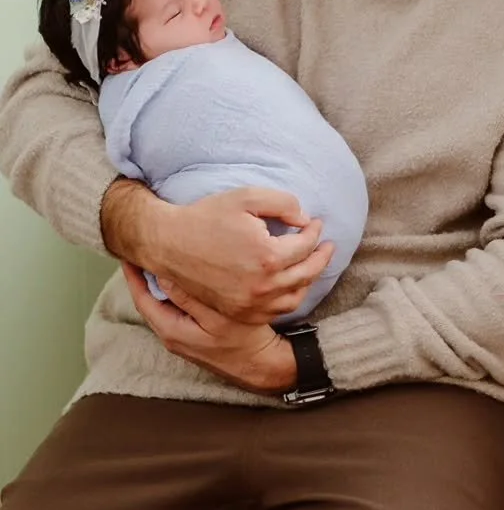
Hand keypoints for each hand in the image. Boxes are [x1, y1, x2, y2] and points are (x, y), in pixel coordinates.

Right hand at [103, 182, 333, 323]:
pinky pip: (275, 310)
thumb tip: (304, 219)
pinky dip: (289, 297)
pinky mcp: (238, 312)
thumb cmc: (208, 217)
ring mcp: (249, 304)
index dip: (314, 231)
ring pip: (294, 295)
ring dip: (309, 279)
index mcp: (267, 256)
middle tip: (328, 245)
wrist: (168, 244)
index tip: (315, 222)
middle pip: (307, 272)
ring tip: (313, 263)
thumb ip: (284, 203)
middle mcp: (261, 286)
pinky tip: (292, 283)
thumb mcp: (248, 197)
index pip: (306, 245)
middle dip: (322, 256)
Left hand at [122, 263, 297, 392]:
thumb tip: (166, 275)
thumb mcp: (218, 318)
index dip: (134, 274)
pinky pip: (175, 307)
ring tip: (160, 257)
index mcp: (171, 330)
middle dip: (145, 275)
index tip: (128, 253)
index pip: (143, 298)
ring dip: (159, 281)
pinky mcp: (191, 333)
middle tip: (143, 249)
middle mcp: (170, 334)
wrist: (260, 365)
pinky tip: (185, 277)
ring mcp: (180, 335)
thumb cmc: (244, 341)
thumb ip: (190, 298)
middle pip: (149, 299)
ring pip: (162, 303)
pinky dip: (174, 290)